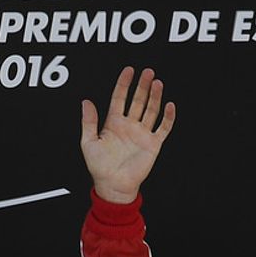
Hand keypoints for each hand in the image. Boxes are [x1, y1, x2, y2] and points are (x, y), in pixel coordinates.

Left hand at [80, 67, 175, 203]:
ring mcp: (142, 133)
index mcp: (113, 124)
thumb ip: (88, 121)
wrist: (113, 185)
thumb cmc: (99, 166)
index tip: (129, 71)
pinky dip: (168, 117)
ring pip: (151, 110)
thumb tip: (85, 102)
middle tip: (147, 72)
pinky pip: (163, 127)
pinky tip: (170, 105)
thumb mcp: (88, 142)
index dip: (124, 84)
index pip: (119, 98)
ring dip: (155, 96)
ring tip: (157, 82)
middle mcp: (129, 125)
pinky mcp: (153, 143)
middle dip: (142, 86)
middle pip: (137, 100)